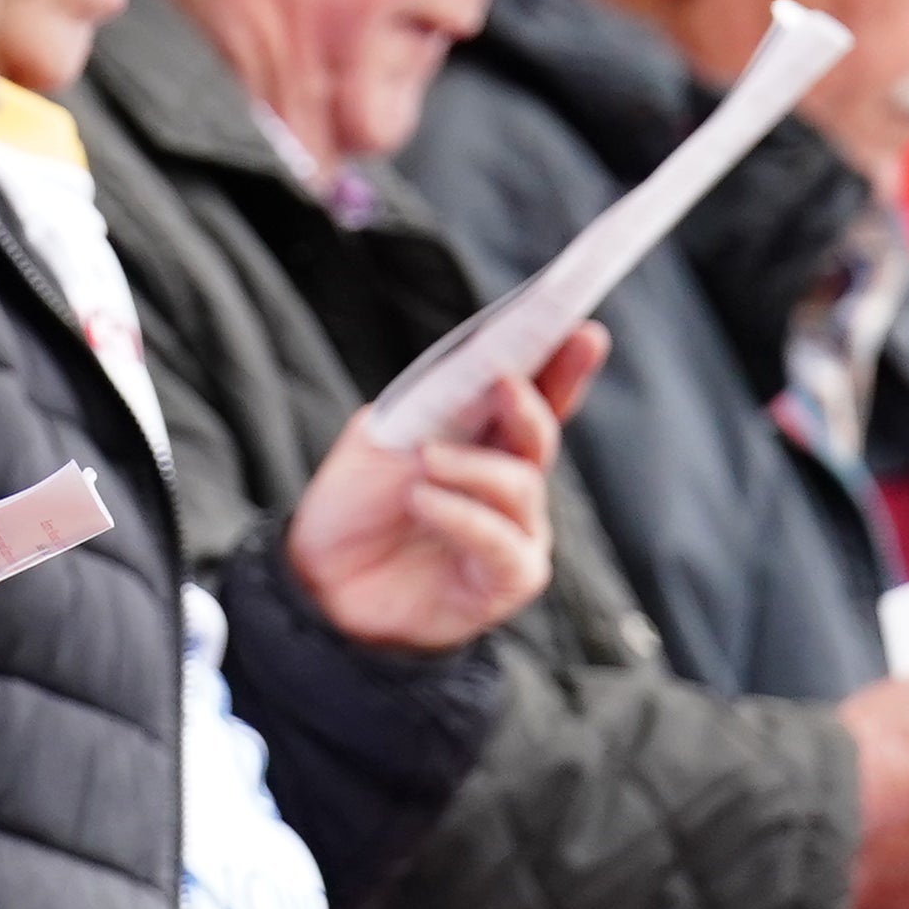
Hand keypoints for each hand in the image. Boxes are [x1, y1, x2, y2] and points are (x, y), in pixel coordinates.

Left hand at [285, 322, 592, 652]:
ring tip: (424, 463)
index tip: (585, 328)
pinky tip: (423, 502)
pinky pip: (503, 542)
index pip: (536, 393)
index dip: (564, 363)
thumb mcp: (385, 437)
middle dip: (529, 404)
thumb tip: (486, 369)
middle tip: (503, 384)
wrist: (322, 581)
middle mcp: (509, 481)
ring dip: (471, 467)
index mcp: (484, 438)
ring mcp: (515, 531)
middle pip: (542, 433)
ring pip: (521, 484)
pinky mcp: (507, 579)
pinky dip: (462, 514)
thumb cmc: (356, 504)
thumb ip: (436, 403)